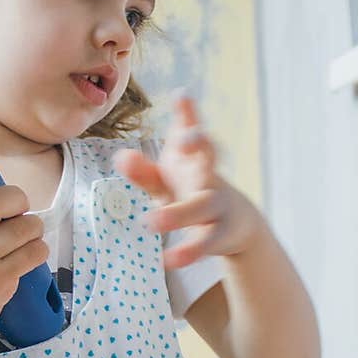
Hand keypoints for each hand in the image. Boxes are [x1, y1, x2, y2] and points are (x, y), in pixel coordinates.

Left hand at [113, 91, 263, 269]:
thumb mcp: (167, 181)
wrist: (237, 224)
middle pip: (207, 159)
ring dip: (178, 214)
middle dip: (197, 145)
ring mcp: (218, 206)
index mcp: (197, 159)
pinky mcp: (220, 235)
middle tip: (181, 140)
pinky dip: (188, 252)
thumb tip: (120, 157)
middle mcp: (211, 178)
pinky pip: (205, 243)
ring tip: (151, 222)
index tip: (182, 96)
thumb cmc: (192, 192)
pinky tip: (168, 261)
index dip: (188, 115)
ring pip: (202, 207)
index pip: (195, 132)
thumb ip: (144, 171)